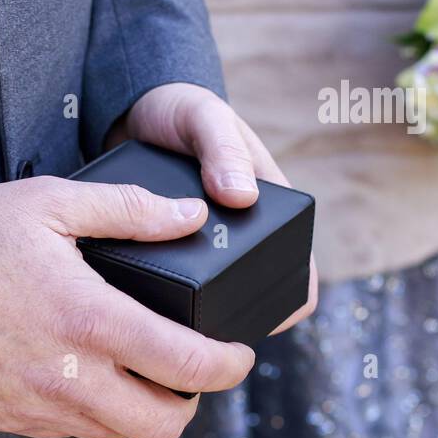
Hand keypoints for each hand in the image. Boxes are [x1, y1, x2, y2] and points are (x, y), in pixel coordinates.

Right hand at [0, 176, 255, 437]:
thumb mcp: (52, 204)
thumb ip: (131, 209)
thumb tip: (190, 214)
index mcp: (91, 321)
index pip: (187, 365)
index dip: (229, 365)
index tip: (241, 352)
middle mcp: (72, 377)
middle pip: (164, 424)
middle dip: (195, 402)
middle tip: (198, 368)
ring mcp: (41, 407)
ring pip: (122, 434)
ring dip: (147, 409)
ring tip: (149, 368)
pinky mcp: (14, 421)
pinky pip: (77, 433)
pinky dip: (101, 413)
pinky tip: (96, 373)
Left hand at [110, 82, 317, 333]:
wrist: (135, 109)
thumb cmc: (183, 110)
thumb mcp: (204, 119)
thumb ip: (223, 150)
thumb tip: (243, 198)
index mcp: (271, 207)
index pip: (301, 270)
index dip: (290, 300)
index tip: (259, 319)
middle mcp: (244, 234)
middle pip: (255, 293)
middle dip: (233, 313)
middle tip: (197, 327)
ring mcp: (209, 247)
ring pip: (215, 298)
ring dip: (198, 311)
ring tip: (165, 320)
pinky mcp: (173, 252)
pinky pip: (178, 288)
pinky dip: (166, 299)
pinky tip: (140, 306)